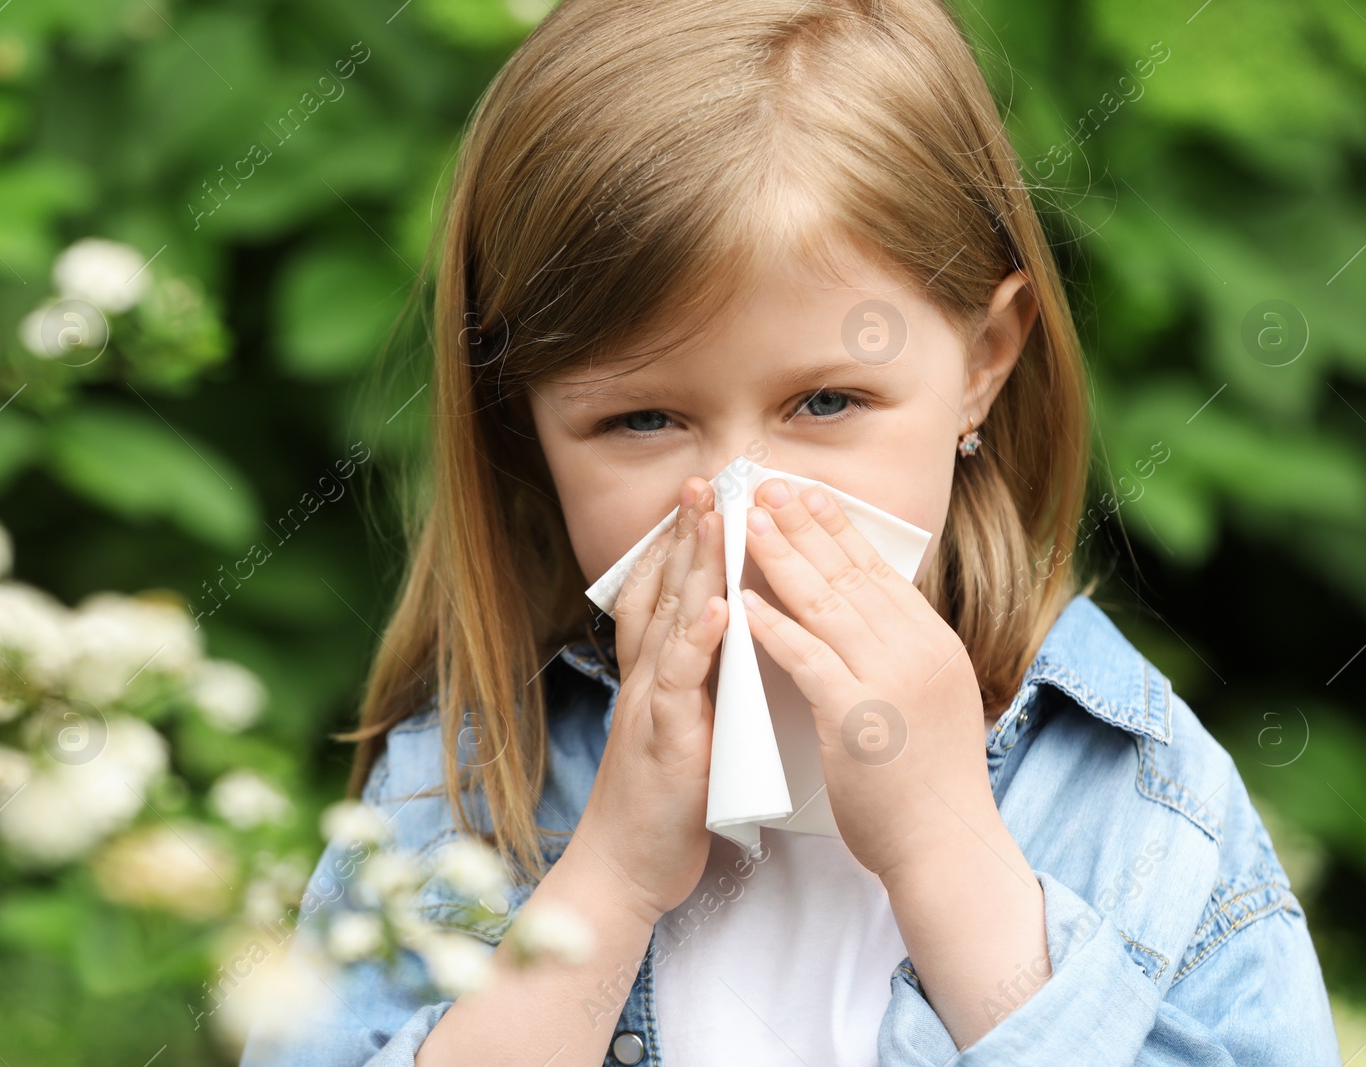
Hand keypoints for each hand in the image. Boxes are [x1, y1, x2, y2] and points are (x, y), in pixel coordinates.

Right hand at [573, 476, 727, 924]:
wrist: (626, 871)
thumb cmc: (665, 806)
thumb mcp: (688, 730)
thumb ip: (705, 685)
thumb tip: (739, 643)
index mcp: (657, 676)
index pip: (665, 594)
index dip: (682, 544)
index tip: (708, 496)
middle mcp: (647, 680)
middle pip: (662, 591)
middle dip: (684, 533)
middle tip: (705, 479)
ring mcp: (650, 707)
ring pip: (667, 623)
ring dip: (689, 567)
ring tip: (712, 516)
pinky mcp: (661, 743)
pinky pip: (676, 685)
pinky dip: (694, 643)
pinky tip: (715, 609)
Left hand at [736, 477, 997, 883]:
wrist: (944, 847)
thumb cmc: (929, 784)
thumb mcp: (928, 699)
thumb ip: (902, 655)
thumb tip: (871, 615)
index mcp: (932, 643)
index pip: (879, 570)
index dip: (838, 528)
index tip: (806, 493)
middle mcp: (916, 651)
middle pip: (850, 574)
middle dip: (803, 525)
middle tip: (766, 486)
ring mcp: (890, 681)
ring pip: (828, 604)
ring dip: (782, 559)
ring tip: (746, 523)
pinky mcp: (859, 718)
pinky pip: (809, 660)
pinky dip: (774, 627)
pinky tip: (743, 604)